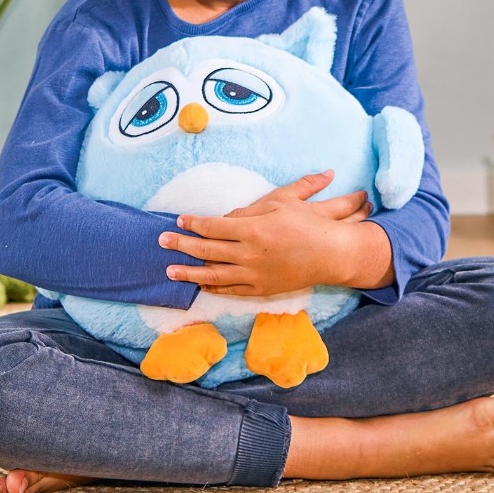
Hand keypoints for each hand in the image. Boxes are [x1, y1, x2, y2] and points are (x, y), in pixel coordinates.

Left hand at [159, 170, 389, 295]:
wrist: (331, 254)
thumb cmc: (308, 224)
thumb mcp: (283, 203)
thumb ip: (253, 207)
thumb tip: (230, 213)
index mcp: (253, 228)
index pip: (214, 226)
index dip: (195, 223)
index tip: (181, 219)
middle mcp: (249, 253)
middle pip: (207, 250)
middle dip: (182, 245)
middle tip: (162, 241)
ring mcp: (254, 274)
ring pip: (213, 274)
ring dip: (189, 272)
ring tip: (170, 270)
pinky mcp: (261, 289)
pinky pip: (231, 289)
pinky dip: (213, 286)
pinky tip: (200, 283)